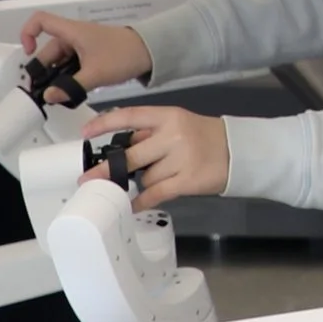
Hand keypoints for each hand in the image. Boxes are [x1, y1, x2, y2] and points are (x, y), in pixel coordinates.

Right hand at [18, 12, 153, 101]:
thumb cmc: (123, 55)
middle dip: (42, 70)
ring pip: (59, 61)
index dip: (27, 33)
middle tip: (40, 93)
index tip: (28, 54)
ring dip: (55, 77)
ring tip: (54, 97)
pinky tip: (68, 93)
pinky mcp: (89, 56)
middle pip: (48, 50)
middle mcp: (73, 37)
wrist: (150, 53)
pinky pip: (70, 66)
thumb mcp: (96, 74)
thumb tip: (48, 97)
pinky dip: (66, 78)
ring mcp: (81, 46)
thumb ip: (71, 87)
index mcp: (72, 31)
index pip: (40, 21)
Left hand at [82, 105, 229, 208]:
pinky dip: (141, 201)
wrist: (237, 151)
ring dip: (142, 182)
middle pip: (132, 154)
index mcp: (168, 116)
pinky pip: (156, 193)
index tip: (85, 133)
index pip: (131, 116)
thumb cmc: (202, 136)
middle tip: (87, 179)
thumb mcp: (178, 124)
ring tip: (155, 179)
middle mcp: (173, 135)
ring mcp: (181, 158)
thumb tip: (119, 149)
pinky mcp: (187, 180)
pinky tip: (132, 206)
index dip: (105, 123)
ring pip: (145, 176)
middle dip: (108, 168)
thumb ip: (151, 133)